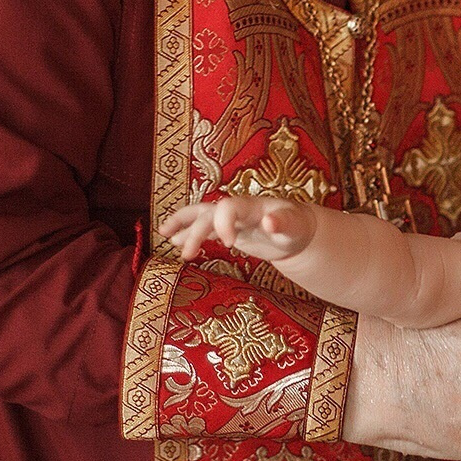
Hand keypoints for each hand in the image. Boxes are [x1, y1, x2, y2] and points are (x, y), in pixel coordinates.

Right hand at [162, 195, 313, 261]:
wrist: (296, 230)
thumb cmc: (296, 227)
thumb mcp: (294, 226)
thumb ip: (284, 223)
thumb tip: (270, 222)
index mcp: (250, 205)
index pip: (228, 207)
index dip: (223, 223)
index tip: (229, 244)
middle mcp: (235, 208)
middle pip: (208, 214)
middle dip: (195, 232)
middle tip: (187, 255)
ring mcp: (229, 218)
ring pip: (200, 215)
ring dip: (182, 224)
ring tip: (164, 234)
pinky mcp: (226, 228)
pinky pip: (203, 226)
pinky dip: (188, 232)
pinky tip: (174, 242)